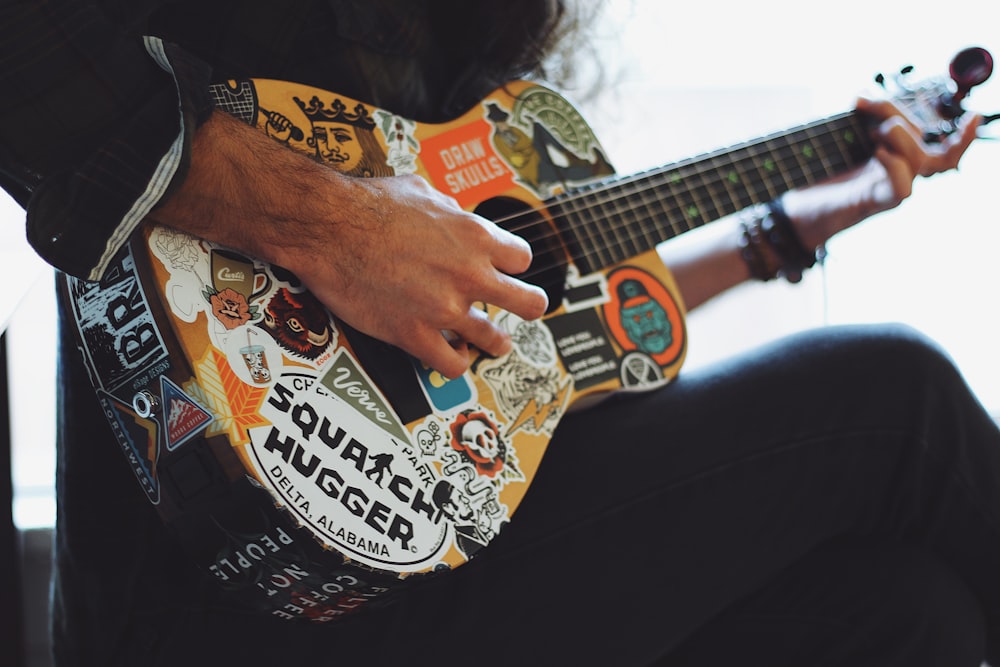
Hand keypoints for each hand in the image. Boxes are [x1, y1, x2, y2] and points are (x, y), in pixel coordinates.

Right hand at [276, 174, 548, 378]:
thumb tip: (458, 219)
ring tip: (492, 342)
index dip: (513, 265)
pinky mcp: (414, 334)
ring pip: (495, 340)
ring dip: (495, 342)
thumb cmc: (368, 203)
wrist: (327, 226)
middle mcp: (469, 274)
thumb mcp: (424, 191)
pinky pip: (452, 364)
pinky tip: (452, 354)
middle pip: (529, 303)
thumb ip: (451, 212)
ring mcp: (444, 308)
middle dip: (528, 307)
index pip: (522, 259)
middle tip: (522, 310)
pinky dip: (456, 362)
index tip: (505, 270)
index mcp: (475, 236)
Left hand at [782, 96, 980, 247]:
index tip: (975, 116)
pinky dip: (895, 166)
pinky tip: (878, 153)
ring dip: (899, 136)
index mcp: (895, 163)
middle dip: (898, 114)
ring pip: (919, 162)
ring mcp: (886, 192)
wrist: (792, 211)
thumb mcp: (836, 139)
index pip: (941, 152)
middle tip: (864, 107)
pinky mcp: (870, 204)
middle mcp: (897, 178)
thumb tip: (861, 99)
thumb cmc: (814, 178)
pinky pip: (901, 189)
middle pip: (926, 145)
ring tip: (871, 133)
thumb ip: (855, 119)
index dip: (962, 138)